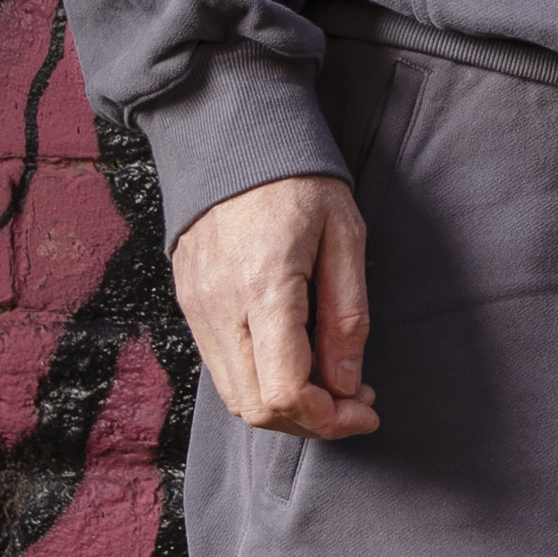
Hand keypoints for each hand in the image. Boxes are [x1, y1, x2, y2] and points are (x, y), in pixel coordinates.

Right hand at [170, 174, 380, 440]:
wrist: (232, 135)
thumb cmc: (297, 179)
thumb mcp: (345, 237)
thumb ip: (348, 317)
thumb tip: (349, 384)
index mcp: (263, 287)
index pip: (285, 391)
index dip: (330, 419)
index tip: (367, 412)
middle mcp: (220, 307)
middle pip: (256, 408)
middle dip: (310, 422)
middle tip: (356, 403)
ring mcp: (197, 308)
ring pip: (235, 397)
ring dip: (285, 407)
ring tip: (331, 384)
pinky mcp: (190, 304)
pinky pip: (222, 368)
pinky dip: (261, 383)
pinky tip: (296, 362)